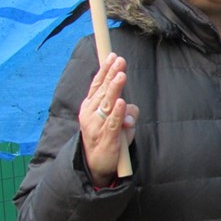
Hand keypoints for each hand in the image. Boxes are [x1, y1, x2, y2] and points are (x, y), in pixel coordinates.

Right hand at [79, 52, 138, 186]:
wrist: (96, 165)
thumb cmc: (109, 137)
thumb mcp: (118, 121)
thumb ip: (127, 111)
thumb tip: (130, 107)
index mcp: (91, 106)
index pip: (97, 84)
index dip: (105, 70)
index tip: (113, 56)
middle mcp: (91, 113)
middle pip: (103, 90)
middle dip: (112, 74)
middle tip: (120, 61)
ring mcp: (97, 125)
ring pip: (107, 103)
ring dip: (114, 88)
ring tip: (121, 75)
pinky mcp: (107, 138)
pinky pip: (112, 122)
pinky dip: (117, 112)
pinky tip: (120, 102)